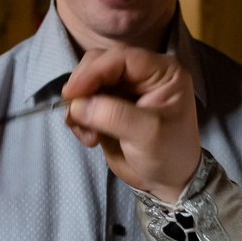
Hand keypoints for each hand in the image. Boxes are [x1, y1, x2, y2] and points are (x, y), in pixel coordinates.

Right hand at [61, 48, 201, 200]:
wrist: (166, 182)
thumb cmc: (168, 154)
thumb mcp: (148, 133)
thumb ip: (114, 115)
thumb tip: (78, 105)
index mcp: (161, 71)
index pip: (122, 58)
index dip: (94, 71)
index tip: (72, 92)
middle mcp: (141, 75)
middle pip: (100, 63)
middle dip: (84, 87)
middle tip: (75, 114)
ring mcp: (123, 90)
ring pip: (87, 82)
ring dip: (79, 106)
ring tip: (88, 135)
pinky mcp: (108, 107)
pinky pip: (83, 102)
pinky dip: (78, 118)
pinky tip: (90, 139)